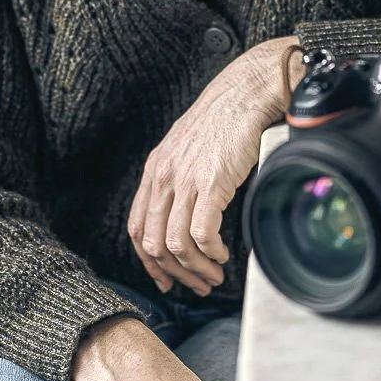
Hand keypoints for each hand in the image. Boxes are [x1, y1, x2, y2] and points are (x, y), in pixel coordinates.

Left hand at [128, 35, 302, 295]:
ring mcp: (185, 181)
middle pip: (153, 244)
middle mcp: (163, 178)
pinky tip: (223, 254)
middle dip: (175, 274)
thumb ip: (178, 179)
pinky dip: (212, 253)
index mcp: (154, 172)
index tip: (166, 278)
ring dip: (196, 269)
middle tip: (197, 285)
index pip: (136, 229)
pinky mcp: (211, 183)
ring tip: (214, 274)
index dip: (149, 262)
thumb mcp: (186, 149)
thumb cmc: (222, 120)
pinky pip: (202, 234)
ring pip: (177, 244)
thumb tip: (184, 214)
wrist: (243, 94)